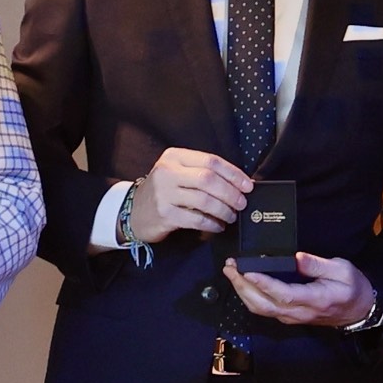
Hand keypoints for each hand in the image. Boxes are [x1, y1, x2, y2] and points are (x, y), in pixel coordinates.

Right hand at [127, 148, 251, 243]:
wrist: (134, 212)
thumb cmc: (163, 191)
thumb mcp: (177, 172)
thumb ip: (202, 173)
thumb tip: (239, 183)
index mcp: (174, 156)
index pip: (211, 161)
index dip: (233, 174)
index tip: (248, 185)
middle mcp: (167, 171)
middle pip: (208, 179)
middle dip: (230, 193)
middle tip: (242, 203)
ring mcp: (164, 193)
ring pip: (204, 200)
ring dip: (224, 210)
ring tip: (231, 216)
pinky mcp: (164, 214)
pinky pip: (196, 219)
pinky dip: (212, 223)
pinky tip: (218, 225)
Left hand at [223, 253, 377, 327]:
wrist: (358, 311)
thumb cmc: (352, 288)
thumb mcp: (342, 269)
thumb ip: (318, 264)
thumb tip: (297, 258)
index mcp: (315, 299)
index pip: (284, 294)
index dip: (264, 284)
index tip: (247, 271)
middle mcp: (300, 312)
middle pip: (264, 304)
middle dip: (242, 286)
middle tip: (230, 267)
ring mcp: (292, 317)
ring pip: (260, 309)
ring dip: (242, 292)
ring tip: (231, 272)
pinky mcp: (288, 316)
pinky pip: (264, 309)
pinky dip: (249, 297)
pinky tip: (242, 283)